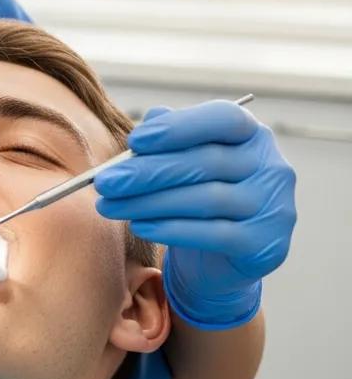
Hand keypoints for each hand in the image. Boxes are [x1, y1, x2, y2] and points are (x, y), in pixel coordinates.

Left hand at [95, 100, 296, 328]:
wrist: (218, 259)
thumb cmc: (194, 196)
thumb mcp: (180, 161)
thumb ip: (169, 135)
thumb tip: (151, 119)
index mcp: (253, 135)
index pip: (223, 119)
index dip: (179, 128)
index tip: (134, 141)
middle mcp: (272, 167)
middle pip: (206, 162)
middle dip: (147, 172)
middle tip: (104, 181)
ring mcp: (274, 207)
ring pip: (205, 199)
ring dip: (148, 202)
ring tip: (109, 205)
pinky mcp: (266, 244)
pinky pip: (213, 234)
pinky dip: (170, 229)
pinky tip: (139, 225)